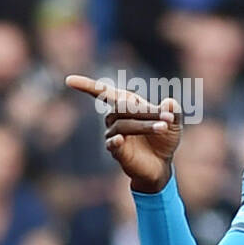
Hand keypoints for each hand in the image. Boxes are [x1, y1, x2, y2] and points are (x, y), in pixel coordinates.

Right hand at [65, 74, 180, 192]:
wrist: (162, 164)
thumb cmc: (164, 138)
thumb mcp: (174, 124)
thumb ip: (173, 111)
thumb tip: (170, 102)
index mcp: (126, 105)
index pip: (104, 92)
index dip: (87, 86)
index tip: (69, 80)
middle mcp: (115, 118)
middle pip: (123, 107)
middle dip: (146, 111)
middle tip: (168, 118)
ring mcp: (113, 134)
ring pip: (124, 124)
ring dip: (145, 125)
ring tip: (164, 128)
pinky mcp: (116, 151)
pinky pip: (112, 143)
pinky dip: (115, 140)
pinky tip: (120, 139)